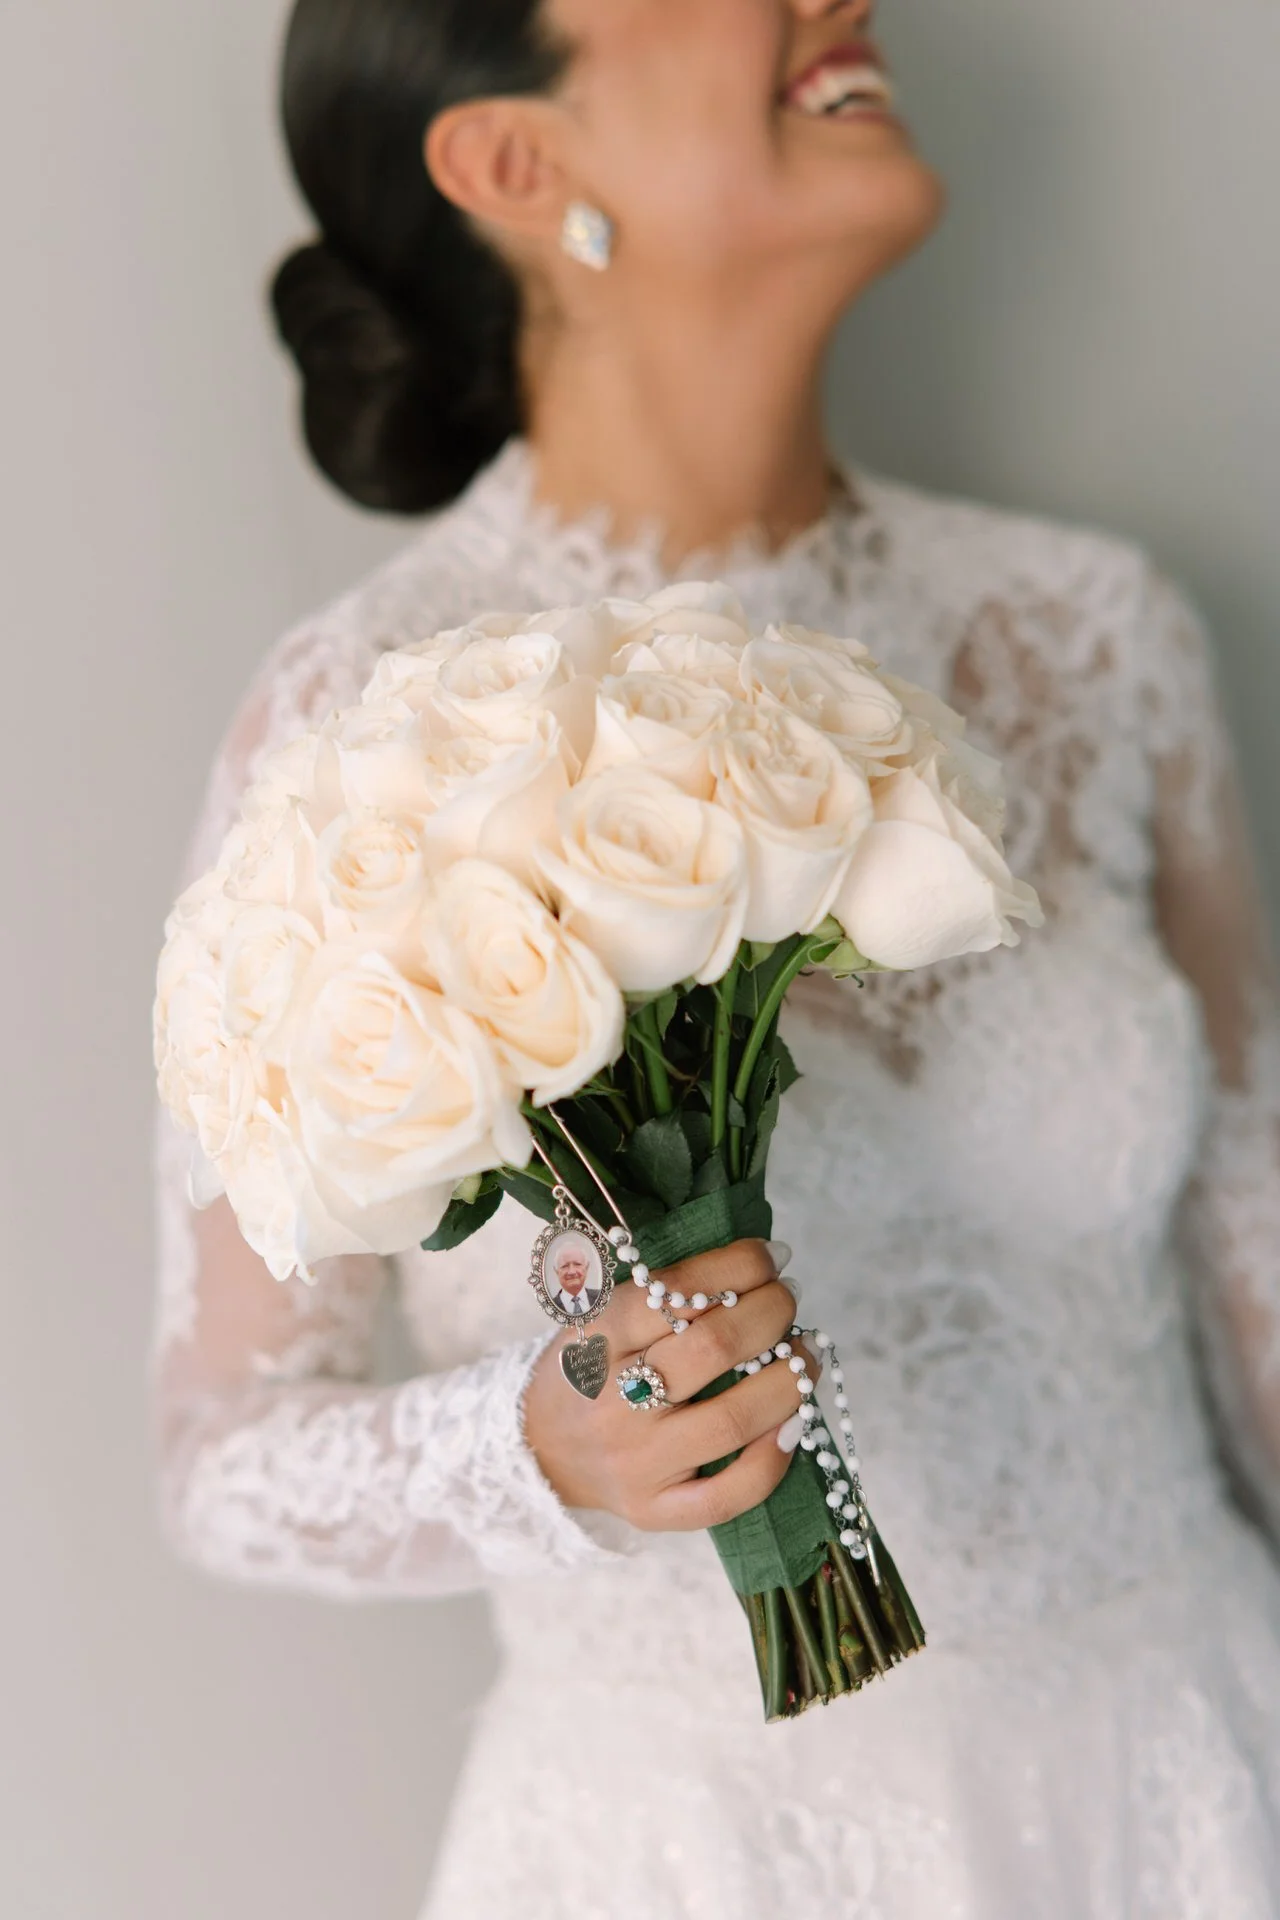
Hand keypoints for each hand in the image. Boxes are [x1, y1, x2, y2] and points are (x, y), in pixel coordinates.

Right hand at [524, 1239, 814, 1530]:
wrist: (542, 1451)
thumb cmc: (590, 1369)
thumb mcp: (600, 1316)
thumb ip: (661, 1294)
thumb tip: (757, 1267)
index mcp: (596, 1339)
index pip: (674, 1291)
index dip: (736, 1266)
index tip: (770, 1256)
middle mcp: (613, 1402)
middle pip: (712, 1348)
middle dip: (769, 1313)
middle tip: (788, 1298)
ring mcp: (637, 1462)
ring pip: (732, 1419)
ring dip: (788, 1378)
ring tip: (806, 1353)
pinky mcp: (655, 1510)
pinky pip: (728, 1494)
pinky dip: (773, 1458)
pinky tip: (793, 1423)